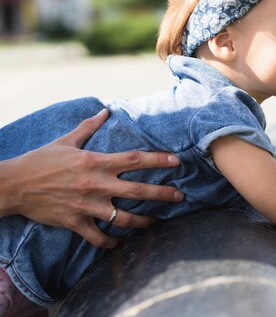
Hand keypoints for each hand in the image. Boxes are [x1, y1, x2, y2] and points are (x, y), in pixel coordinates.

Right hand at [1, 109, 183, 247]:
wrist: (13, 185)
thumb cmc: (41, 160)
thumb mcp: (66, 140)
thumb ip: (89, 127)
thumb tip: (106, 110)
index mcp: (96, 162)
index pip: (136, 159)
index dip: (159, 160)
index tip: (177, 161)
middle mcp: (96, 184)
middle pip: (138, 190)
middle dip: (163, 194)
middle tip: (181, 196)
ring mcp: (87, 205)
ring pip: (123, 218)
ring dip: (143, 222)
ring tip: (156, 222)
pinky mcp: (75, 223)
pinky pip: (99, 238)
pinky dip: (112, 243)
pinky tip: (122, 243)